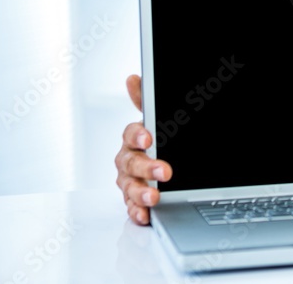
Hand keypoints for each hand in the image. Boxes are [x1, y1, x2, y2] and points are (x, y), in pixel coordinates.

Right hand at [115, 74, 171, 224]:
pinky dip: (137, 211)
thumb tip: (132, 78)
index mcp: (133, 138)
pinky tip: (145, 215)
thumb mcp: (157, 121)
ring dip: (141, 193)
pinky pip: (132, 207)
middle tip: (165, 171)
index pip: (131, 134)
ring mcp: (129, 181)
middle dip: (146, 167)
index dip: (138, 135)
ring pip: (129, 187)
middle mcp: (127, 160)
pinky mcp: (133, 200)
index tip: (149, 138)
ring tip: (155, 197)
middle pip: (131, 163)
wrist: (163, 161)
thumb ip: (145, 101)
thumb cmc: (157, 139)